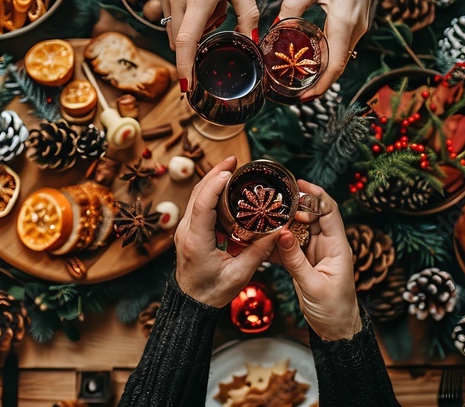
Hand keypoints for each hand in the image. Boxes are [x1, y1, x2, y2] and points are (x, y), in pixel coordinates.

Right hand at [164, 0, 258, 89]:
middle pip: (181, 43)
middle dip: (196, 51)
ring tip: (216, 10)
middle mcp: (178, 0)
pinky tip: (206, 1)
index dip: (186, 68)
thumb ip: (247, 13)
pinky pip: (174, 18)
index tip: (188, 88)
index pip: (187, 42)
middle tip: (219, 36)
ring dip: (194, 34)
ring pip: (177, 32)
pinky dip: (189, 21)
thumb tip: (252, 41)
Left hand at [174, 156, 279, 307]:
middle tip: (234, 160)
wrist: (191, 304)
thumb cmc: (212, 293)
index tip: (229, 170)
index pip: (202, 204)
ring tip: (231, 168)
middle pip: (197, 194)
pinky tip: (223, 186)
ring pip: (195, 197)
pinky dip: (209, 191)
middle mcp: (187, 232)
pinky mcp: (189, 231)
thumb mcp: (240, 274)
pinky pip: (197, 205)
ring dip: (211, 179)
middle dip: (215, 173)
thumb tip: (278, 231)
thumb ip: (259, 252)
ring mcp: (185, 230)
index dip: (214, 184)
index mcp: (196, 242)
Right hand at [276, 181, 361, 340]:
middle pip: (311, 215)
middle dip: (294, 205)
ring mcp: (314, 253)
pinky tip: (262, 239)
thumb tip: (282, 233)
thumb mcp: (313, 285)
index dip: (316, 195)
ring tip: (263, 214)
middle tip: (274, 199)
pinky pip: (289, 246)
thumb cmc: (333, 309)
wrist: (334, 330)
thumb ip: (296, 260)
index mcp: (337, 246)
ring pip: (297, 229)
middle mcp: (326, 245)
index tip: (298, 184)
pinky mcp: (303, 262)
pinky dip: (276, 242)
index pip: (329, 211)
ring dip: (282, 223)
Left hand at [279, 0, 390, 98]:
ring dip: (323, 70)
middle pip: (338, 66)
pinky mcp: (357, 20)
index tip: (303, 98)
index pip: (334, 66)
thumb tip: (275, 25)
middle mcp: (356, 28)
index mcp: (344, 22)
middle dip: (318, 82)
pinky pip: (343, 45)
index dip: (320, 86)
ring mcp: (359, 25)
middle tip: (295, 90)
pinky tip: (313, 54)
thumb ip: (292, 6)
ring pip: (341, 57)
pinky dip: (329, 55)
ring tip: (301, 76)